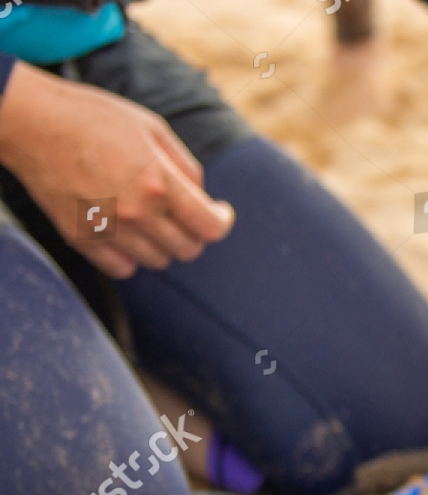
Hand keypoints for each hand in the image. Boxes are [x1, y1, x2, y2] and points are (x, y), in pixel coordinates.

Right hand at [0, 63, 233, 278]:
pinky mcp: (82, 238)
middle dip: (192, 232)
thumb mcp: (151, 128)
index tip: (219, 212)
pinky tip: (126, 233)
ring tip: (149, 218)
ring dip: (161, 244)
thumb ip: (186, 167)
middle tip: (182, 214)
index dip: (222, 221)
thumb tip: (204, 198)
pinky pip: (123, 269)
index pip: (210, 227)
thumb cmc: (93, 117)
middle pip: (188, 249)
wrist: (31, 122)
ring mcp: (108, 229)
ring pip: (157, 261)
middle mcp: (137, 212)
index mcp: (159, 182)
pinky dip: (131, 257)